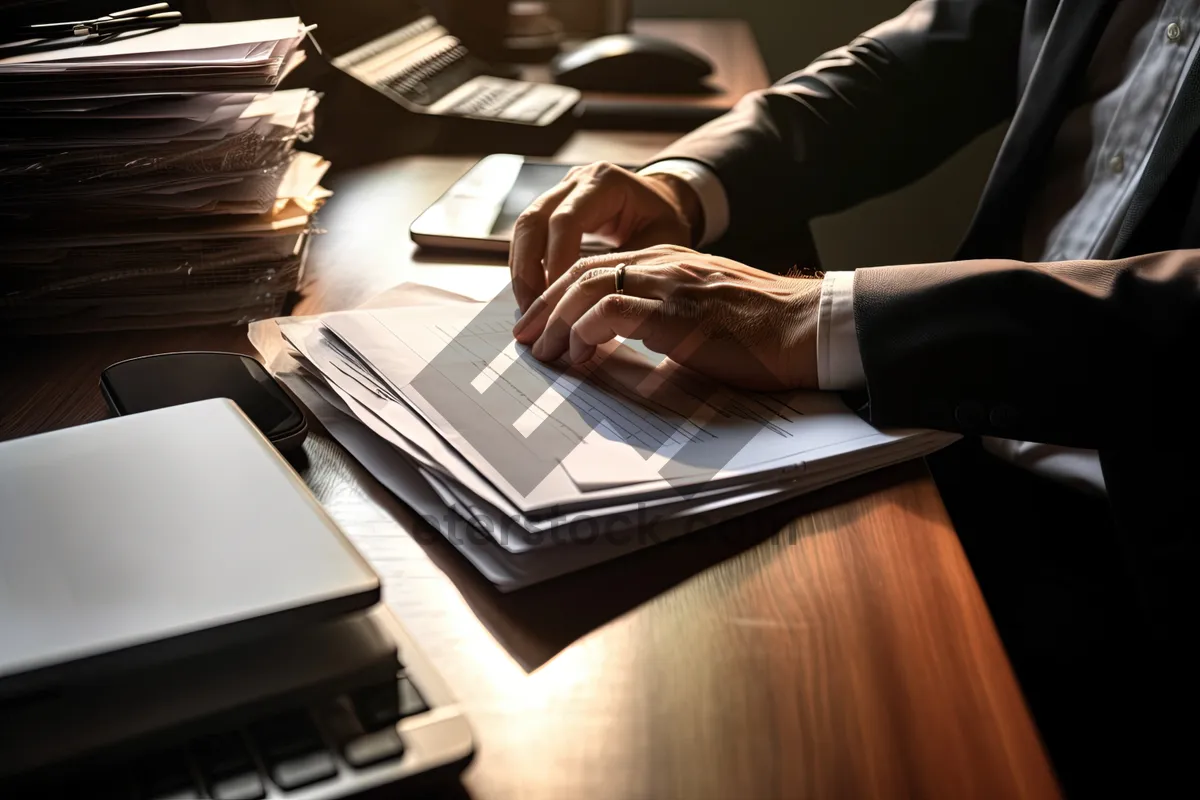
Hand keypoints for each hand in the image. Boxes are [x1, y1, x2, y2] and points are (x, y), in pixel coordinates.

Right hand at [509, 162, 702, 312]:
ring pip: (524, 228)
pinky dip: (526, 265)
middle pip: (533, 220)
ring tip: (530, 308)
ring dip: (521, 270)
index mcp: (605, 183)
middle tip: (533, 310)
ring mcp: (560, 191)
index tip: (561, 301)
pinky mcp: (552, 207)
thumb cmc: (665, 222)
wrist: (663, 201)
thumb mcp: (661, 243)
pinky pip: (528, 235)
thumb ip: (628, 268)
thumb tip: (597, 307)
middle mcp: (577, 180)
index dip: (558, 262)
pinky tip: (535, 295)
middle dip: (528, 269)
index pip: (566, 221)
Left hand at [511, 245, 821, 390]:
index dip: (562, 292)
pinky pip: (611, 311)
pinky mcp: (676, 313)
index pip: (599, 264)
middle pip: (582, 271)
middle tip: (525, 336)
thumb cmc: (768, 331)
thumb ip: (672, 315)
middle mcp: (665, 264)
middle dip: (545, 305)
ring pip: (588, 288)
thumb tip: (634, 344)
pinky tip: (577, 354)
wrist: (810, 328)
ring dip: (556, 323)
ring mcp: (669, 285)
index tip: (542, 320)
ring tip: (542, 353)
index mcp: (672, 261)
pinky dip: (584, 333)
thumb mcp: (710, 311)